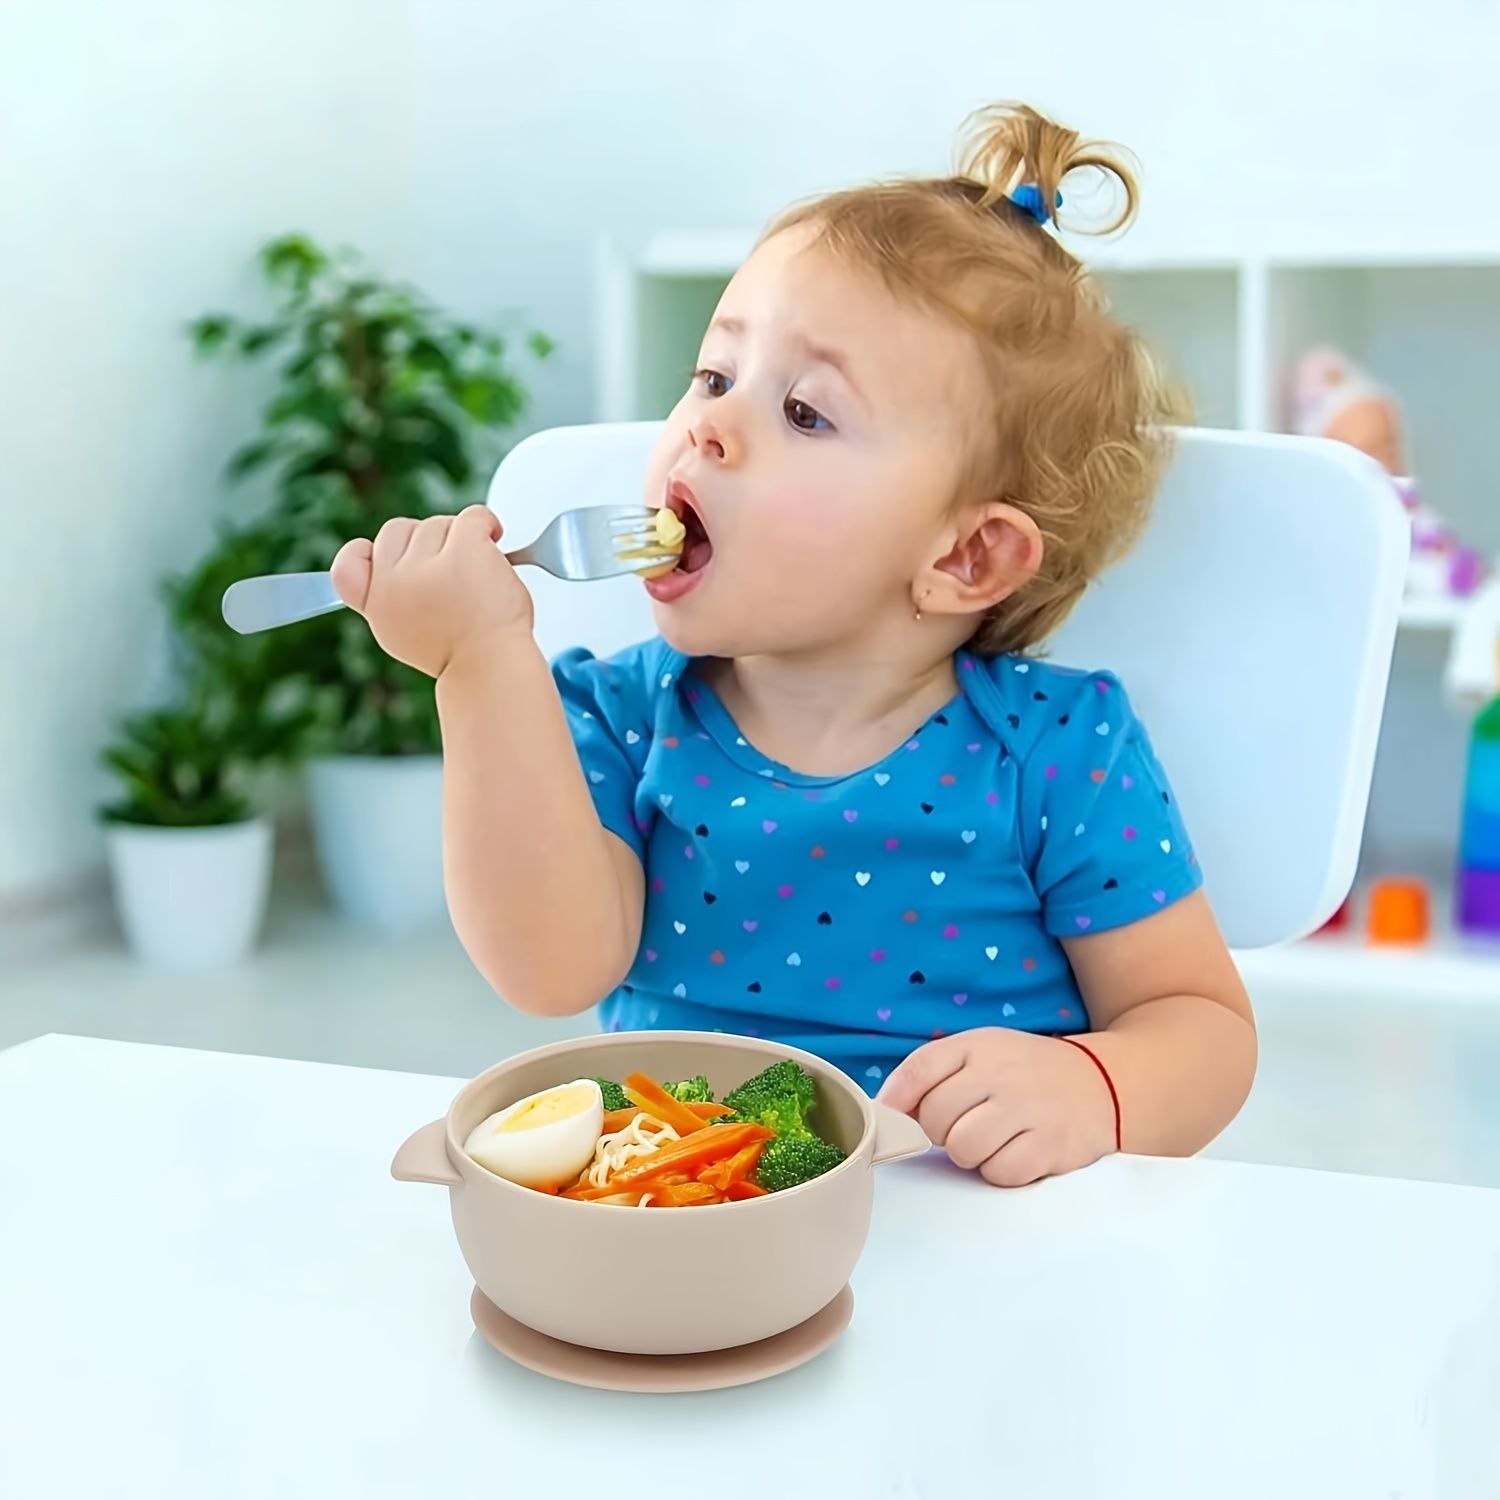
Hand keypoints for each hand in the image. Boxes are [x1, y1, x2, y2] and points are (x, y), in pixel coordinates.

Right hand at [329, 505, 531, 677]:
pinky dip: (486, 524)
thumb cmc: (463, 654)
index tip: (395, 561)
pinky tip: (493, 540)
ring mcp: (427, 565)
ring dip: (462, 541)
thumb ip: (389, 598)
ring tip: (478, 577)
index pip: (347, 564)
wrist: (493, 668)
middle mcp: (395, 583)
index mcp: (378, 604)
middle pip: (400, 530)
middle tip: (454, 576)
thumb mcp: (404, 635)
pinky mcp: (463, 550)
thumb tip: (384, 563)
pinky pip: (472, 516)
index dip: (365, 553)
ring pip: (438, 523)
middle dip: (428, 544)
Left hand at [876, 1028, 1115, 1186]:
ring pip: (963, 1149)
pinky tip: (1016, 1152)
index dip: (898, 1101)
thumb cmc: (1026, 1073)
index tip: (898, 1117)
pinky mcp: (1050, 1146)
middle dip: (942, 1131)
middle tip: (967, 1124)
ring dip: (970, 1154)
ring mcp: (1028, 1109)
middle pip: (936, 1118)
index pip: (918, 1071)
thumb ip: (933, 1073)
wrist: (1102, 1084)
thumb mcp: (981, 1053)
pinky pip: (1000, 1172)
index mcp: (978, 1046)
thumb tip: (887, 1108)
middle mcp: (1001, 1073)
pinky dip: (1001, 1170)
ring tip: (992, 1140)